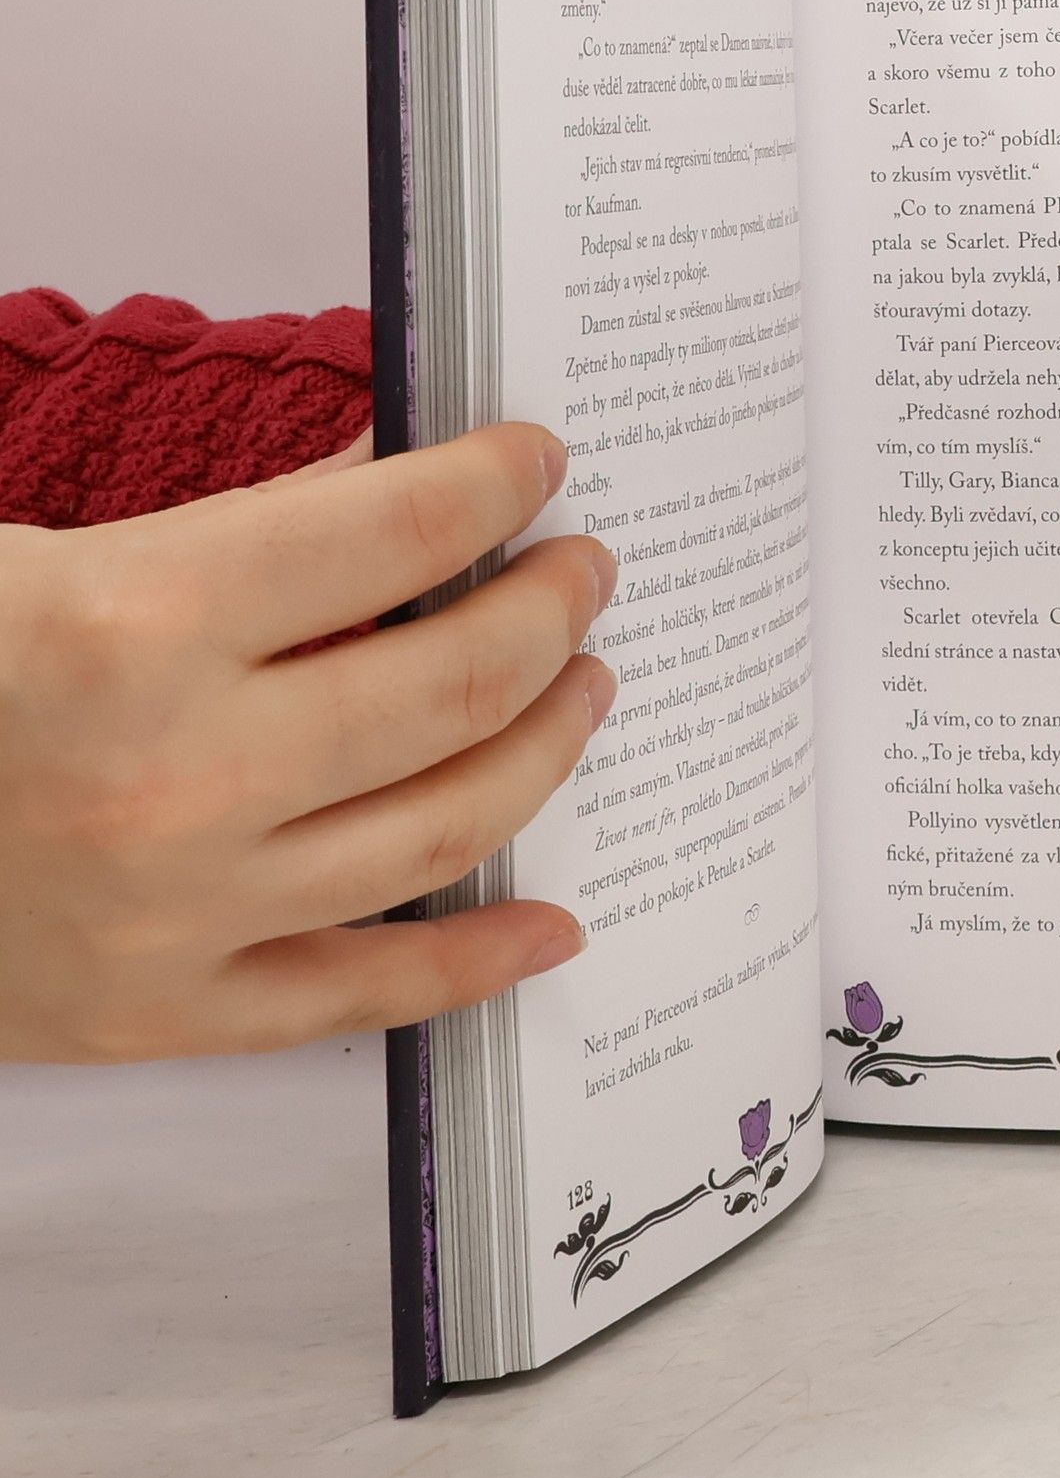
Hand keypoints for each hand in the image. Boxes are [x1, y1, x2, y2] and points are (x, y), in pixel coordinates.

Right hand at [0, 422, 615, 1061]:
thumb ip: (242, 520)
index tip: (536, 463)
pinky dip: (479, 963)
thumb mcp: (49, 554)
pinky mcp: (168, 1014)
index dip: (493, 482)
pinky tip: (556, 925)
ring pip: (447, 824)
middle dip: (550, 608)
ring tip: (588, 684)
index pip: (392, 530)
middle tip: (584, 573)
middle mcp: (176, 775)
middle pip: (453, 679)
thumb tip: (399, 471)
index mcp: (130, 623)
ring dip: (549, 743)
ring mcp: (182, 912)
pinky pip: (368, 995)